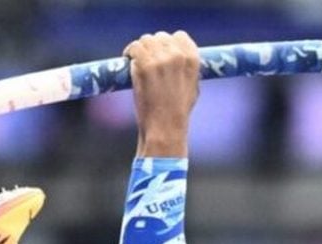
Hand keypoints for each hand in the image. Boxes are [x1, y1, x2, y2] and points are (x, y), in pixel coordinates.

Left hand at [125, 31, 200, 156]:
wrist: (165, 128)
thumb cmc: (177, 114)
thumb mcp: (192, 88)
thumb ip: (186, 69)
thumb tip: (176, 58)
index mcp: (192, 59)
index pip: (180, 36)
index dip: (169, 43)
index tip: (161, 52)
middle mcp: (178, 55)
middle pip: (161, 37)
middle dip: (153, 47)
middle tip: (146, 59)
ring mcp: (160, 59)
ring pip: (146, 40)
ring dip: (140, 49)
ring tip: (136, 60)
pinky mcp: (144, 64)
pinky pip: (135, 48)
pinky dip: (130, 52)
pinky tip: (128, 60)